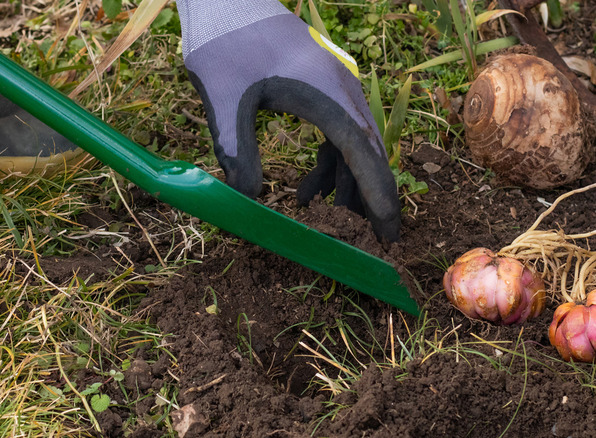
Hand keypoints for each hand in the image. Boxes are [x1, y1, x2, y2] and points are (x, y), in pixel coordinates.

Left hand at [178, 0, 400, 241]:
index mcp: (323, 91)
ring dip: (343, 185)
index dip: (376, 194)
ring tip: (322, 219)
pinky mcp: (320, 89)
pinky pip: (337, 134)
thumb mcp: (224, 98)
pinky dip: (328, 165)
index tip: (387, 231)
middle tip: (370, 241)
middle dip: (370, 198)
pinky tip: (304, 192)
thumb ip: (237, 149)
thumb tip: (247, 201)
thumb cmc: (223, 44)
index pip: (361, 152)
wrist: (225, 2)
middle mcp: (339, 89)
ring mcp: (333, 87)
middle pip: (367, 151)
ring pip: (353, 145)